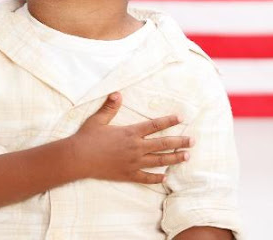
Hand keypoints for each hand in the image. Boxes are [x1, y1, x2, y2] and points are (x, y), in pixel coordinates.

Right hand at [70, 92, 193, 183]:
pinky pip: (146, 178)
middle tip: (193, 141)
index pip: (154, 125)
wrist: (79, 159)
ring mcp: (133, 163)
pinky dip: (157, 178)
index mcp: (130, 133)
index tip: (181, 118)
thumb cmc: (87, 137)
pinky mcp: (128, 175)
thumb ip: (110, 107)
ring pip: (159, 161)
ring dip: (174, 159)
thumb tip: (117, 93)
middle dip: (180, 142)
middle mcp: (135, 148)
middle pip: (162, 144)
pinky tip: (166, 177)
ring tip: (187, 157)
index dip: (168, 121)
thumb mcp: (98, 119)